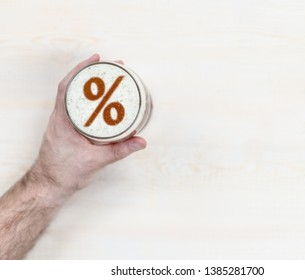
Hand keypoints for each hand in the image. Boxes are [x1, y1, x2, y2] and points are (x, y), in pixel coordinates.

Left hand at [32, 54, 146, 195]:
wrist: (50, 185)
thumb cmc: (66, 173)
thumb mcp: (96, 161)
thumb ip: (120, 150)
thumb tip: (140, 141)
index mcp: (63, 121)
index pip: (68, 87)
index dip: (81, 70)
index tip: (96, 59)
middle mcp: (60, 118)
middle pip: (73, 87)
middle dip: (91, 74)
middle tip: (110, 68)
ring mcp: (61, 123)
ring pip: (74, 97)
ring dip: (89, 86)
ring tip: (107, 80)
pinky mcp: (66, 129)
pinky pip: (76, 108)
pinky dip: (88, 100)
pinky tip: (100, 102)